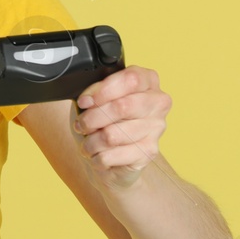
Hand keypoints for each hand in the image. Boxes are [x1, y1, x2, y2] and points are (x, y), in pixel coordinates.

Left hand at [71, 66, 170, 191]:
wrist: (118, 149)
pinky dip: (96, 158)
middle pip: (122, 107)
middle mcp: (158, 102)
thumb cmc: (108, 116)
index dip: (103, 91)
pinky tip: (97, 155)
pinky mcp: (149, 152)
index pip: (131, 80)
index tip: (84, 101)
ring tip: (87, 143)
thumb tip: (87, 100)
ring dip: (91, 142)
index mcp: (148, 80)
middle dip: (92, 118)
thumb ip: (95, 92)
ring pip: (112, 135)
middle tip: (81, 125)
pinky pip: (112, 156)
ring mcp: (156, 128)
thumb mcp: (99, 96)